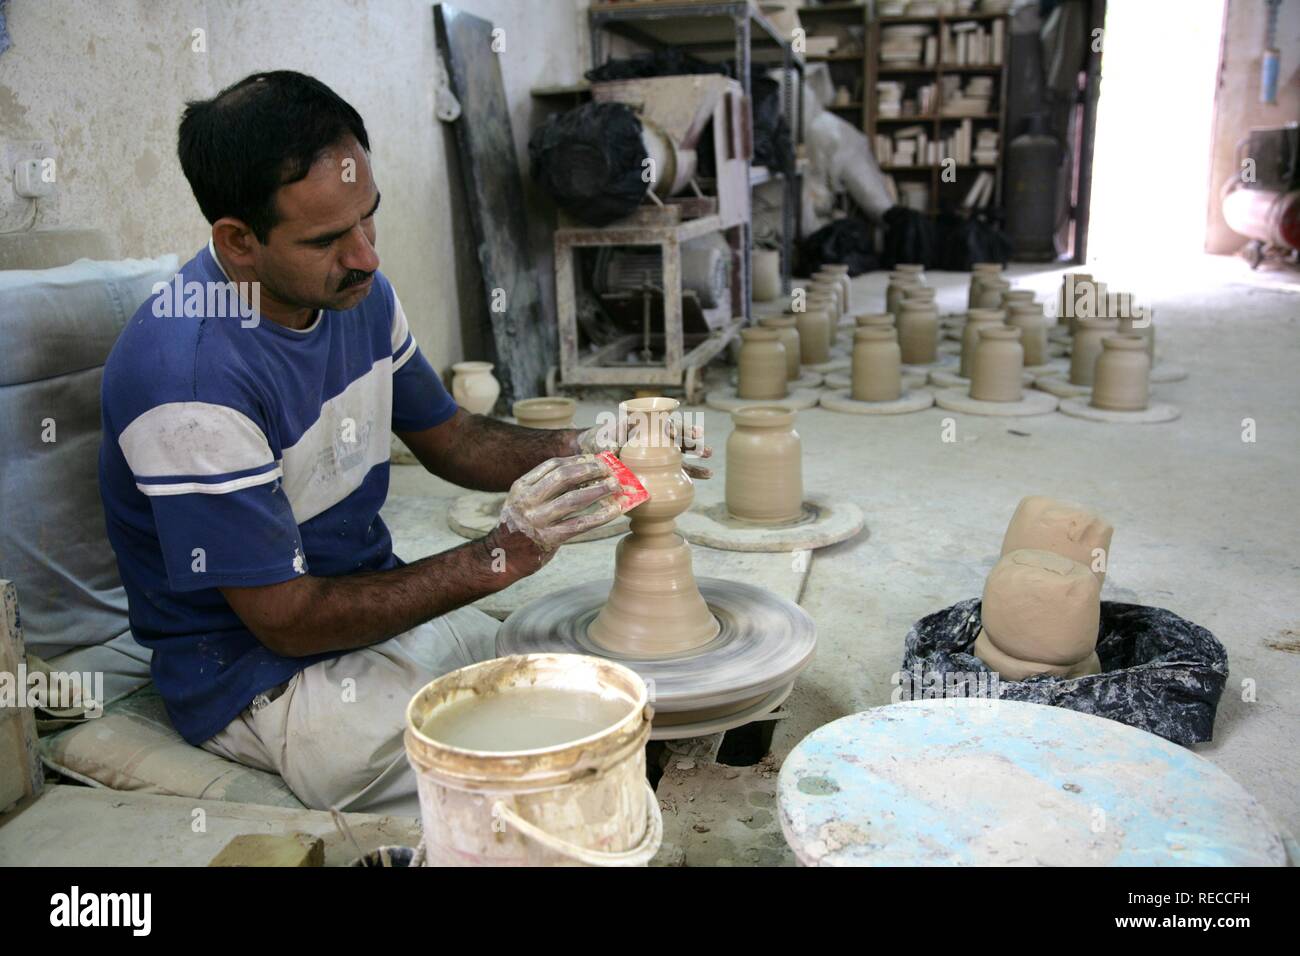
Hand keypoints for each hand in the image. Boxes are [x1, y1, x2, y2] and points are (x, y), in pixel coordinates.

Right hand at [493, 454, 623, 571]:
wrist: (503, 556)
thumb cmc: (520, 526)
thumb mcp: (523, 500)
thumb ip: (544, 487)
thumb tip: (583, 472)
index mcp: (521, 487)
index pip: (552, 465)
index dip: (576, 460)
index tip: (595, 459)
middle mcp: (527, 501)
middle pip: (563, 477)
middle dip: (589, 470)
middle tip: (608, 469)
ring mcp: (537, 520)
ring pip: (573, 500)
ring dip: (598, 490)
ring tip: (615, 485)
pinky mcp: (549, 538)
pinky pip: (579, 524)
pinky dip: (600, 516)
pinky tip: (614, 510)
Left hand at [574, 416, 713, 479]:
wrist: (596, 451)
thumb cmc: (600, 440)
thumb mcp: (603, 438)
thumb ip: (609, 440)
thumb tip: (615, 446)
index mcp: (645, 425)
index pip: (665, 424)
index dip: (679, 429)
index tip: (693, 434)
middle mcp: (656, 436)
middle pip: (677, 435)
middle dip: (691, 440)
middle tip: (702, 447)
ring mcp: (660, 452)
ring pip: (682, 451)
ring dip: (696, 453)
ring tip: (709, 455)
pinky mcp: (662, 467)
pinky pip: (680, 469)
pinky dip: (692, 472)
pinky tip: (707, 475)